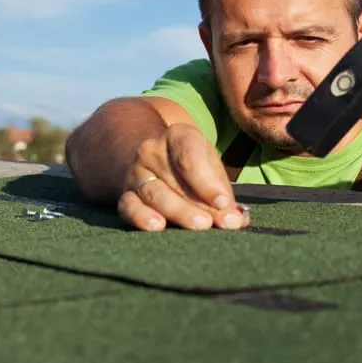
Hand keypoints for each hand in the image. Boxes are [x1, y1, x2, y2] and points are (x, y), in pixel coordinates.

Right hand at [117, 123, 249, 231]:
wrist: (153, 160)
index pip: (190, 156)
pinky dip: (141, 217)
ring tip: (198, 226)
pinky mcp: (125, 193)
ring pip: (154, 193)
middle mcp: (152, 150)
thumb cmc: (191, 166)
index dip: (207, 181)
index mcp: (178, 136)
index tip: (223, 202)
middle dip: (196, 203)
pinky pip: (129, 206)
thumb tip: (237, 219)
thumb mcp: (210, 168)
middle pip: (174, 179)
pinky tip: (157, 226)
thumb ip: (223, 193)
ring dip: (177, 212)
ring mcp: (136, 172)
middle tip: (212, 222)